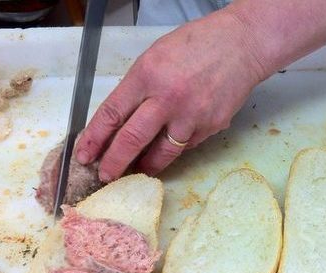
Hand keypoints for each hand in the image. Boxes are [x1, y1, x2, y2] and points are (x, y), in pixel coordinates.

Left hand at [76, 10, 267, 181]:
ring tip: (138, 170)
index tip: (85, 153)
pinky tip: (171, 144)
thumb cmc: (198, 44)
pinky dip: (176, 147)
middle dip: (114, 162)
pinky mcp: (211, 127)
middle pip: (132, 140)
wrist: (241, 46)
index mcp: (147, 75)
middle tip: (105, 175)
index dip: (94, 138)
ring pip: (162, 152)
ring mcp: (191, 116)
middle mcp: (168, 98)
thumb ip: (139, 87)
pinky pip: (186, 145)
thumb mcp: (156, 56)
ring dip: (146, 165)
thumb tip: (122, 120)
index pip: (112, 114)